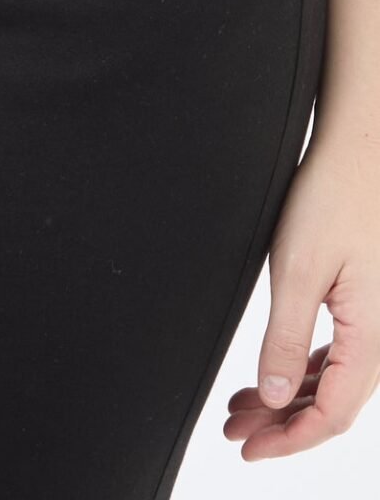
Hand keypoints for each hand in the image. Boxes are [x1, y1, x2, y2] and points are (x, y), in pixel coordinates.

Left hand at [223, 134, 379, 459]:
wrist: (358, 152)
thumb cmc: (333, 199)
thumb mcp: (297, 271)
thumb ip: (286, 338)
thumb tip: (272, 394)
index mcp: (371, 334)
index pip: (333, 415)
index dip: (290, 440)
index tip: (249, 448)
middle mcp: (379, 334)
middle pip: (331, 403)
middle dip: (281, 423)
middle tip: (235, 429)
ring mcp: (373, 318)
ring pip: (331, 379)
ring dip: (287, 397)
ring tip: (242, 405)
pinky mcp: (363, 300)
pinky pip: (336, 353)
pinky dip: (301, 368)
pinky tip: (274, 371)